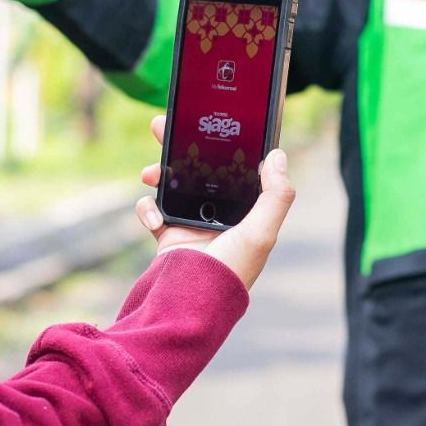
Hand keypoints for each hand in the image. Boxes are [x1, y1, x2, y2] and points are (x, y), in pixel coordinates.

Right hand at [134, 115, 294, 290]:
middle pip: (197, 167)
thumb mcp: (262, 232)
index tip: (207, 120)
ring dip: (158, 171)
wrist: (191, 304)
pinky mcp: (169, 233)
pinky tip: (154, 221)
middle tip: (162, 126)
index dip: (221, 142)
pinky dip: (147, 209)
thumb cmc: (231, 271)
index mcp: (245, 209)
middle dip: (178, 146)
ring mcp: (192, 221)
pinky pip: (152, 208)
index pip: (234, 166)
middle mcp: (220, 212)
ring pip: (171, 182)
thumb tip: (278, 155)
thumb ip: (276, 195)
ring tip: (149, 172)